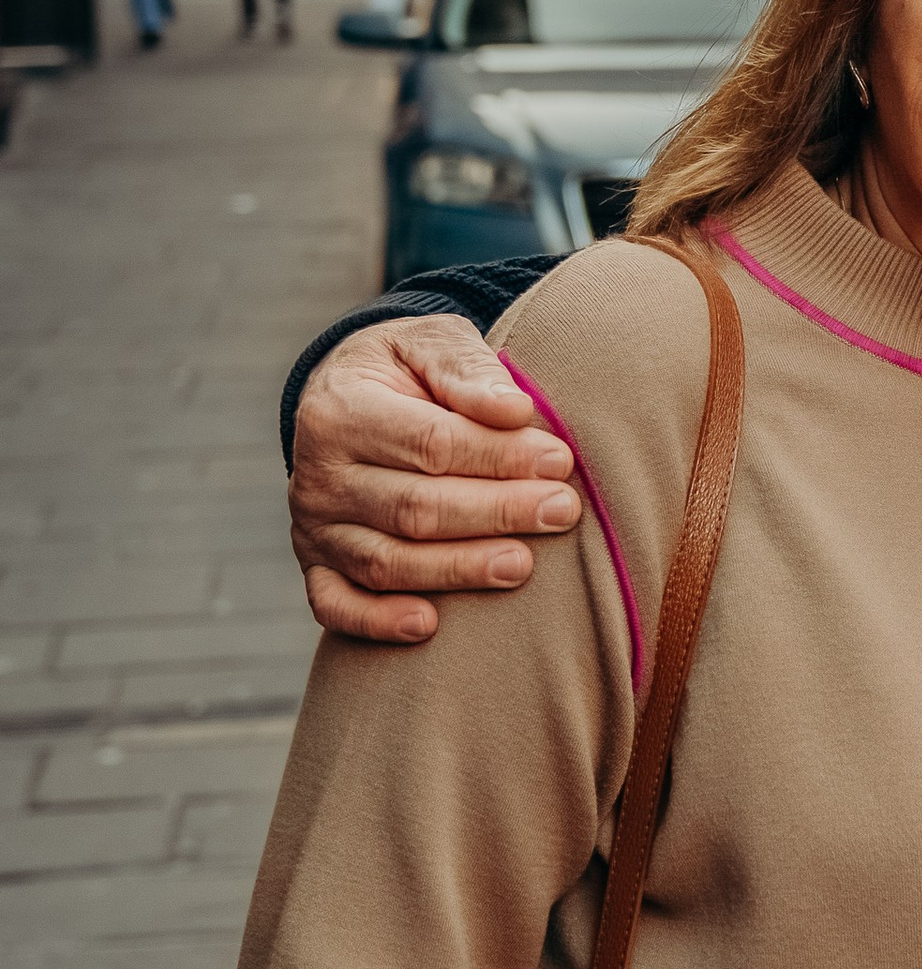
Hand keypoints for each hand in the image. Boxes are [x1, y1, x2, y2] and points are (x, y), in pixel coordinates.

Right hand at [291, 321, 582, 645]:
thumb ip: (468, 369)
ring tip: (523, 566)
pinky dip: (378, 621)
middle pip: (414, 507)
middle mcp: (318, 475)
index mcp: (340, 410)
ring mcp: (312, 527)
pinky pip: (336, 605)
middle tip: (562, 512)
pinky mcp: (316, 565)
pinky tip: (429, 626)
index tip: (560, 460)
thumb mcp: (430, 342)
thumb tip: (515, 410)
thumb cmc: (406, 369)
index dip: (499, 456)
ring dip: (458, 570)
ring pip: (386, 562)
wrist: (346, 393)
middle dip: (496, 513)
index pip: (431, 443)